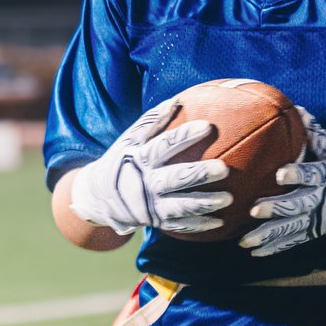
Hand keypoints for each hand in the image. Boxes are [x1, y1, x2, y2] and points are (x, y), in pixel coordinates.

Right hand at [70, 99, 231, 235]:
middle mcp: (145, 182)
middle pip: (175, 178)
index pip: (164, 145)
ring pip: (181, 206)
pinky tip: (220, 222)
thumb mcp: (129, 140)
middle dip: (199, 174)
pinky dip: (199, 225)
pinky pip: (179, 225)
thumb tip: (177, 100)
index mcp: (140, 159)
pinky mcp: (155, 221)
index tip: (208, 126)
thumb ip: (152, 122)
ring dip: (205, 203)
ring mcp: (150, 205)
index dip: (185, 135)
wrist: (96, 197)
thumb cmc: (120, 161)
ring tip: (229, 199)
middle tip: (224, 169)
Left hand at [239, 111, 325, 257]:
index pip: (314, 174)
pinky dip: (274, 247)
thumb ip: (314, 133)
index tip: (280, 173)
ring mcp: (318, 219)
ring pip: (291, 229)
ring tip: (245, 241)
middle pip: (298, 206)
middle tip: (254, 211)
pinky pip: (293, 241)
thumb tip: (295, 109)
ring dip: (268, 235)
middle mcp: (323, 199)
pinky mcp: (315, 231)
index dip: (298, 174)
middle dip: (276, 209)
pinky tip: (255, 252)